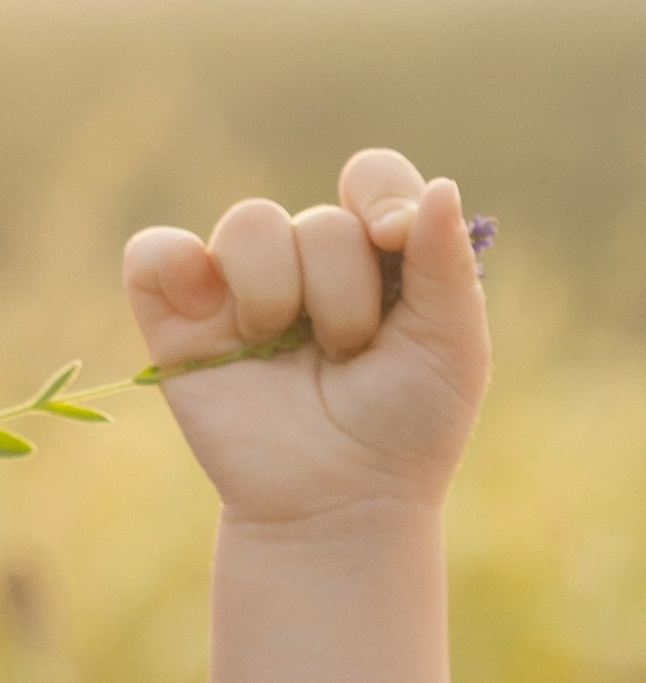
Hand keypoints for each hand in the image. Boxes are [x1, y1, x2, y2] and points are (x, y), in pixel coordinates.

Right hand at [124, 150, 489, 531]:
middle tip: (352, 357)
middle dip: (346, 294)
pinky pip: (157, 250)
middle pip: (321, 220)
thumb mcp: (452, 347)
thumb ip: (448, 265)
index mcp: (377, 257)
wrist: (339, 504)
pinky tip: (216, 319)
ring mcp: (241, 284)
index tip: (393, 238)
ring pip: (251, 224)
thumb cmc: (407, 429)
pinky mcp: (179, 315)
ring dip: (280, 294)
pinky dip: (176, 266)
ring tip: (289, 354)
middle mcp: (308, 261)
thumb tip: (443, 187)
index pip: (374, 177)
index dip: (382, 196)